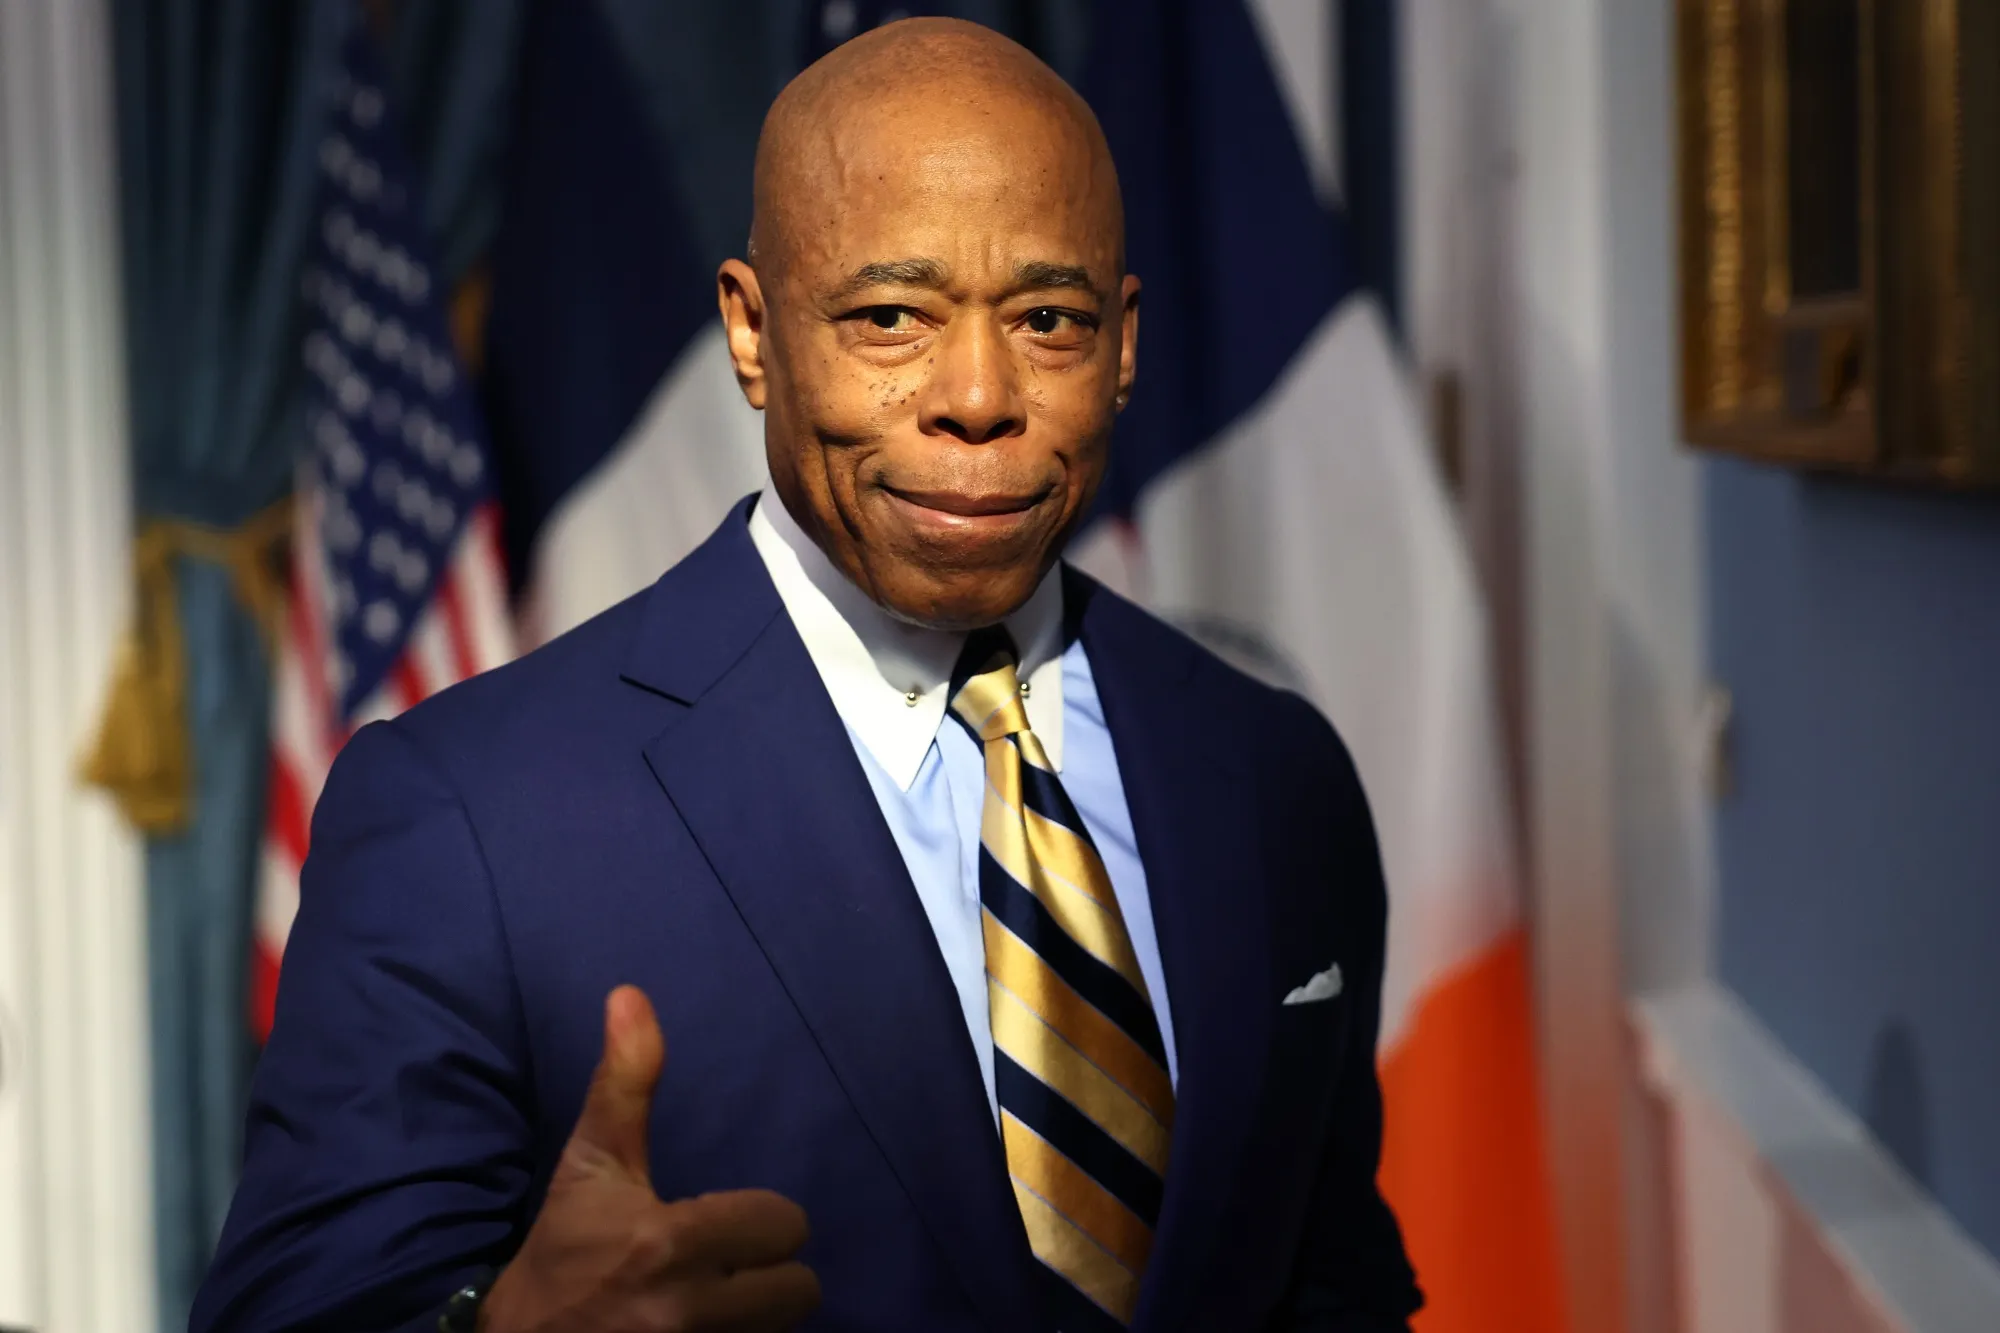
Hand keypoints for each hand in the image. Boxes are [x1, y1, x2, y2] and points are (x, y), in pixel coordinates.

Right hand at [479, 986, 820, 1331]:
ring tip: (723, 1302)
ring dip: (760, 1316)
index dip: (763, 1222)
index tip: (726, 1223)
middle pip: (799, 1290)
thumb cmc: (563, 1248)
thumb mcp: (591, 1164)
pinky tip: (713, 1329)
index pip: (785, 1226)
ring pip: (782, 1328)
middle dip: (771, 1275)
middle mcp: (687, 1308)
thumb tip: (630, 994)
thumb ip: (623, 1083)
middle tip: (733, 1267)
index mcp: (668, 1243)